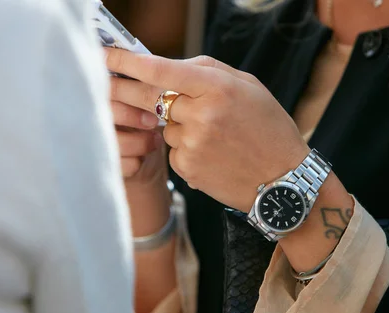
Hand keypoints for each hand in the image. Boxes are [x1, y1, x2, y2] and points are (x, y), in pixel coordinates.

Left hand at [105, 49, 309, 211]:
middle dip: (126, 89)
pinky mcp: (187, 169)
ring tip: (214, 136)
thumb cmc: (269, 129)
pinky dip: (186, 148)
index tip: (105, 55)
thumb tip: (170, 66)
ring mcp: (192, 145)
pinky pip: (173, 150)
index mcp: (218, 88)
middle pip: (150, 98)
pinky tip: (213, 155)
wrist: (282, 181)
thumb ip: (208, 71)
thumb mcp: (249, 87)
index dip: (128, 62)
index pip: (161, 70)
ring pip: (165, 127)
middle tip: (108, 83)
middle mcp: (202, 115)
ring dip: (178, 126)